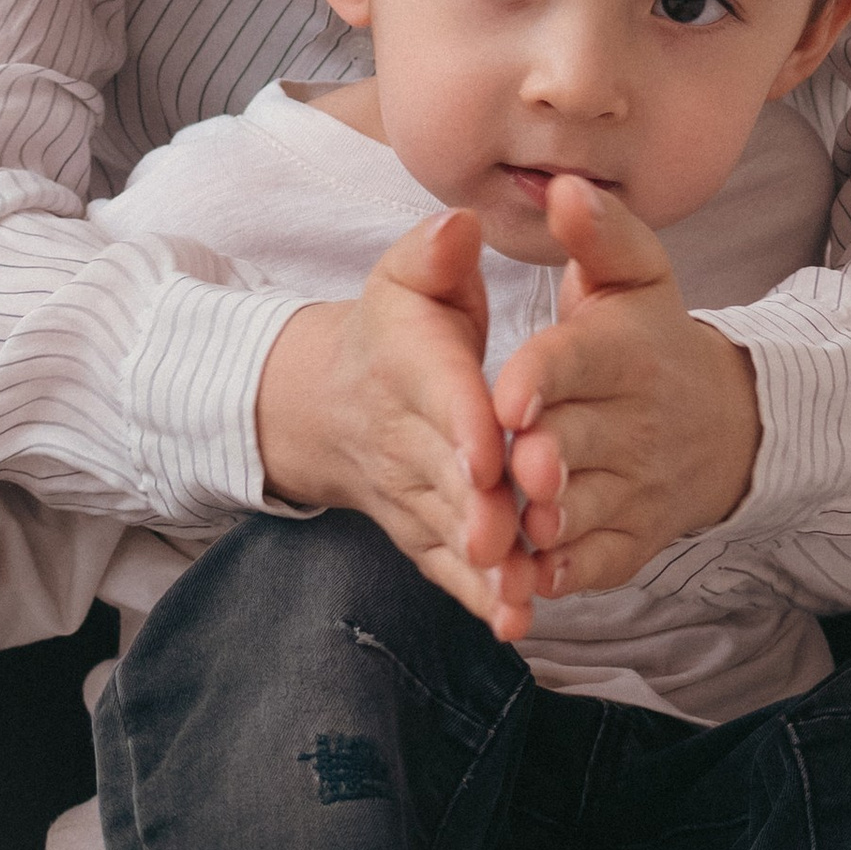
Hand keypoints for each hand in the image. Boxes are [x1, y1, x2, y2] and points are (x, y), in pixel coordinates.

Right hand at [255, 213, 535, 643]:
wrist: (328, 401)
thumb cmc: (393, 330)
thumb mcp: (404, 276)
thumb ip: (434, 254)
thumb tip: (459, 226)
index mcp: (410, 364)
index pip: (439, 393)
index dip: (463, 421)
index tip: (490, 451)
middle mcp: (405, 435)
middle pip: (445, 475)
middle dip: (478, 508)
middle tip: (512, 540)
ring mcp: (410, 491)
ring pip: (448, 530)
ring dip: (484, 564)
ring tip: (522, 594)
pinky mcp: (420, 531)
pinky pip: (446, 569)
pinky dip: (478, 598)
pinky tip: (515, 623)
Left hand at [491, 175, 760, 599]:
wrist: (727, 425)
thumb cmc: (652, 340)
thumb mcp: (639, 275)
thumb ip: (598, 233)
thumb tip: (560, 185)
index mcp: (626, 351)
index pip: (582, 359)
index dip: (544, 377)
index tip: (506, 394)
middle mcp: (636, 422)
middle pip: (580, 441)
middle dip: (544, 458)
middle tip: (512, 470)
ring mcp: (638, 486)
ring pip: (588, 508)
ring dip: (550, 524)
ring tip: (512, 531)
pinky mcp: (636, 537)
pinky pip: (602, 561)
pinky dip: (568, 573)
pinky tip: (531, 576)